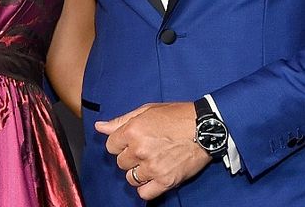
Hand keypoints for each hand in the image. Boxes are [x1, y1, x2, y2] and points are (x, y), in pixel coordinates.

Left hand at [94, 102, 210, 200]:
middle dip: (130, 157)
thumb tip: (99, 127)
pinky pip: (144, 193)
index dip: (120, 143)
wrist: (205, 127)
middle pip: (120, 162)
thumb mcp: (147, 111)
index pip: (111, 145)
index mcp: (133, 130)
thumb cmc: (178, 116)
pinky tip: (154, 177)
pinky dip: (147, 188)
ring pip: (131, 178)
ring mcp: (152, 167)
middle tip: (146, 150)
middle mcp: (140, 150)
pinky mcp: (166, 180)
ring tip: (151, 162)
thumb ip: (121, 120)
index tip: (132, 141)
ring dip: (138, 172)